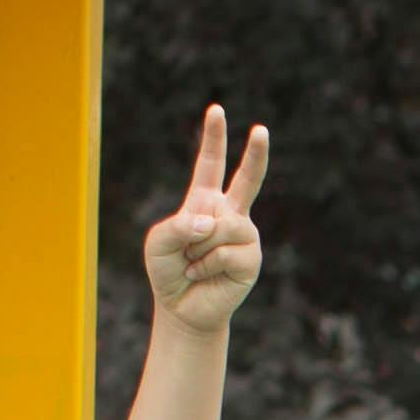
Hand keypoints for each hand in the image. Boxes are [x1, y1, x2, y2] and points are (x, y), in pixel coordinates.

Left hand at [143, 105, 270, 331]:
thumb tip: (212, 224)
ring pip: (221, 227)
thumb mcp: (158, 243)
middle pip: (246, 180)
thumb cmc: (169, 272)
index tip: (216, 110)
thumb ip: (178, 226)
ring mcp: (243, 235)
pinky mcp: (251, 258)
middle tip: (261, 129)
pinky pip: (224, 251)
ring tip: (194, 263)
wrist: (183, 309)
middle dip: (255, 154)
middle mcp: (229, 214)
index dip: (213, 138)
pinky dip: (206, 265)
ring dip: (198, 249)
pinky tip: (204, 274)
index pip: (210, 165)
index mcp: (204, 202)